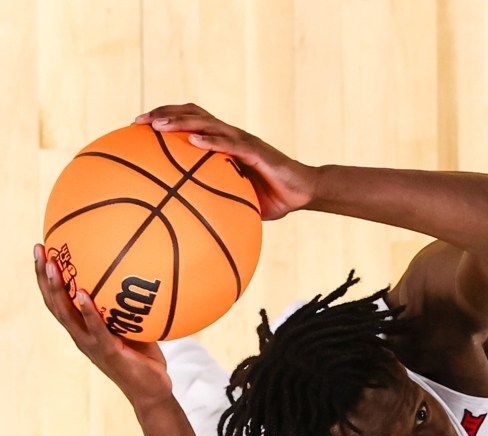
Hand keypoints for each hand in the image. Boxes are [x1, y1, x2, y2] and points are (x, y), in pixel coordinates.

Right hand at [33, 243, 172, 408]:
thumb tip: (139, 276)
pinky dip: (88, 311)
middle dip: (43, 276)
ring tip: (52, 266)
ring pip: (66, 315)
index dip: (46, 278)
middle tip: (39, 249)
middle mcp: (81, 336)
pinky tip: (84, 294)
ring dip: (58, 290)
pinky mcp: (109, 352)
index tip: (42, 251)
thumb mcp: (134, 327)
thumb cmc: (144, 359)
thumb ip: (128, 307)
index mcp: (83, 329)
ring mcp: (92, 345)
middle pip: (54, 303)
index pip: (58, 300)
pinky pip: (96, 329)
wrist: (152, 392)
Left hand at [134, 102, 316, 220]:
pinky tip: (192, 143)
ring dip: (180, 122)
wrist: (304, 192)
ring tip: (157, 126)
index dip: (165, 118)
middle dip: (164, 113)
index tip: (137, 126)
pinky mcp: (257, 151)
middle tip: (138, 121)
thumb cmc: (271, 198)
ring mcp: (243, 141)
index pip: (191, 122)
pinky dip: (210, 141)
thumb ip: (215, 203)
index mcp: (224, 143)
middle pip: (193, 114)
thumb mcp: (238, 201)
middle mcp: (231, 136)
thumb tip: (187, 223)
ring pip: (207, 123)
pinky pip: (230, 144)